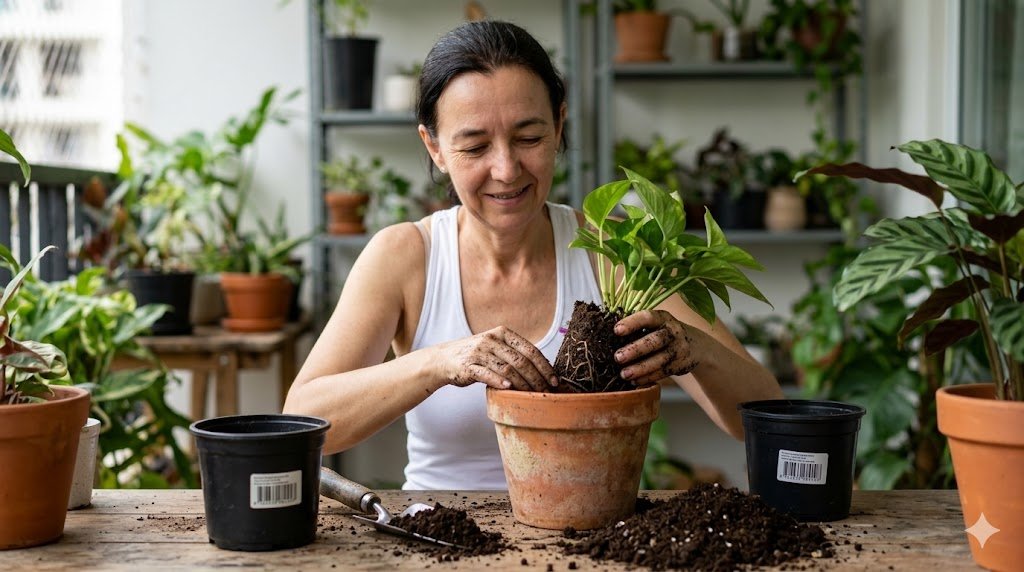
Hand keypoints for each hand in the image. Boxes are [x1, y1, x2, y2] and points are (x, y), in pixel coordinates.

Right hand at [437, 326, 557, 391]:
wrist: (445, 359)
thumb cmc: (477, 356)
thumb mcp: (496, 347)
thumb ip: (515, 354)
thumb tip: (544, 370)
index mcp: (503, 333)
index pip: (530, 349)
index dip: (544, 366)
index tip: (555, 381)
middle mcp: (491, 340)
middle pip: (521, 361)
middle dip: (537, 378)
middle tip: (546, 392)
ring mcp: (479, 352)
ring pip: (507, 369)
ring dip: (523, 384)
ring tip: (533, 395)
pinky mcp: (468, 365)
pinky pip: (487, 374)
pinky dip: (499, 381)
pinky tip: (509, 389)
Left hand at [613, 310, 700, 385]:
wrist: (698, 346)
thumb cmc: (665, 333)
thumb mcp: (657, 324)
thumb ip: (639, 328)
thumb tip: (606, 335)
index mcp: (663, 317)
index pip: (648, 317)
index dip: (632, 323)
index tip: (616, 330)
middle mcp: (674, 331)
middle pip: (655, 340)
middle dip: (635, 349)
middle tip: (617, 357)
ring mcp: (679, 349)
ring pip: (660, 359)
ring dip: (641, 368)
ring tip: (624, 374)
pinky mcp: (681, 364)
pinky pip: (663, 372)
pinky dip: (648, 377)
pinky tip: (635, 381)